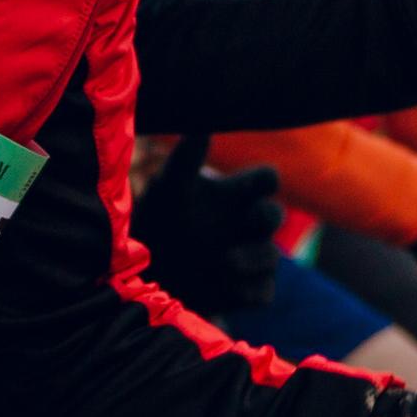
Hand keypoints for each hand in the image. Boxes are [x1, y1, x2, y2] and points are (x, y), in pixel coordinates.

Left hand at [129, 154, 290, 318]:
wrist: (142, 277)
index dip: (265, 179)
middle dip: (265, 218)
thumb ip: (186, 158)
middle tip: (249, 219)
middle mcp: (245, 225)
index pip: (267, 179)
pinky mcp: (246, 292)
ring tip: (226, 261)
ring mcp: (249, 260)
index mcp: (234, 195)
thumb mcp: (168, 189)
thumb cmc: (157, 223)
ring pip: (271, 257)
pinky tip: (228, 288)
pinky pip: (263, 292)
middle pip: (275, 215)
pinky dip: (249, 290)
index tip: (246, 184)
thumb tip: (202, 124)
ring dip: (253, 258)